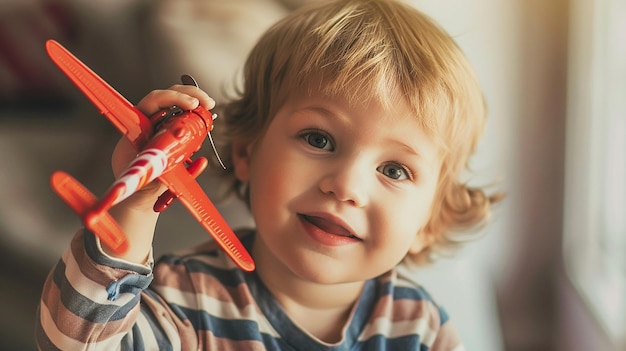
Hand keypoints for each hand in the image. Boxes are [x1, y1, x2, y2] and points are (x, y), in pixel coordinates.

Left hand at [110, 85, 215, 210]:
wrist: (139, 199)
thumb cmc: (137, 186)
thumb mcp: (148, 177)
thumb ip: (166, 168)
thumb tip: (186, 162)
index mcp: (137, 128)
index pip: (153, 101)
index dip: (173, 97)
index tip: (191, 105)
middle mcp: (149, 124)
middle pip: (169, 97)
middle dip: (191, 95)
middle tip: (208, 103)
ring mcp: (162, 130)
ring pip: (180, 109)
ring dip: (198, 109)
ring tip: (209, 120)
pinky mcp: (173, 139)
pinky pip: (188, 126)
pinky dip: (200, 125)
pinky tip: (207, 130)